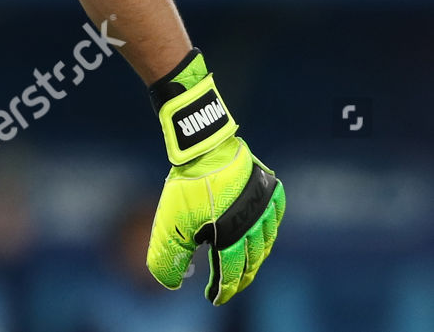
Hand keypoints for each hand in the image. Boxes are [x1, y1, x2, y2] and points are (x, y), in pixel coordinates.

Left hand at [148, 135, 285, 303]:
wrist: (204, 146)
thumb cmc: (186, 187)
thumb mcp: (169, 224)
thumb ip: (169, 257)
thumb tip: (172, 283)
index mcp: (231, 238)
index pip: (231, 273)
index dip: (223, 289)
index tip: (214, 298)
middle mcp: (253, 226)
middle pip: (251, 261)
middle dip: (240, 278)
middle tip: (229, 286)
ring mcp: (264, 208)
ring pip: (265, 242)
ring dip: (255, 257)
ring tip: (244, 265)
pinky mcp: (269, 189)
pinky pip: (274, 217)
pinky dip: (268, 230)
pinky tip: (261, 234)